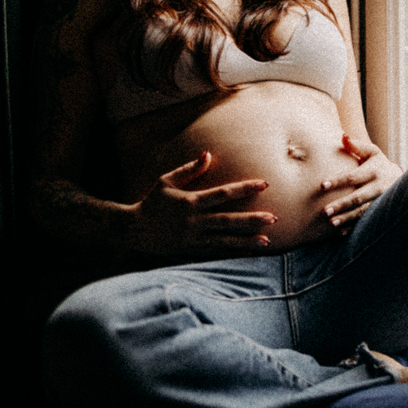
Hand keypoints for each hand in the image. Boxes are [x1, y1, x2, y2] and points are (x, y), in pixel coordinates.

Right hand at [130, 151, 273, 253]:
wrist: (134, 230)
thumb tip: (208, 154)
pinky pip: (217, 252)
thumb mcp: (166, 181)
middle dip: (251, 219)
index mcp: (190, 202)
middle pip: (228, 219)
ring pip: (225, 240)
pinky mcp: (192, 251)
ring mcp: (193, 238)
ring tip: (267, 240)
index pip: (223, 193)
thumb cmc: (152, 202)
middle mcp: (194, 221)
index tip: (264, 184)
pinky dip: (234, 253)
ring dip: (246, 241)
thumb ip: (189, 169)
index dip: (244, 188)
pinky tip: (250, 253)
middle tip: (273, 218)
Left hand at [320, 134, 402, 230]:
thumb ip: (356, 146)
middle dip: (342, 204)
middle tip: (325, 211)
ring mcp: (381, 201)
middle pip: (358, 197)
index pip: (353, 176)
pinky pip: (367, 221)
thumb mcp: (371, 152)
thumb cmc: (378, 164)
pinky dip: (354, 227)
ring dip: (347, 218)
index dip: (337, 181)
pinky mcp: (382, 212)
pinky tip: (341, 233)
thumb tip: (342, 136)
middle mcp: (379, 186)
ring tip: (332, 223)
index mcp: (374, 170)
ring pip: (363, 212)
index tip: (322, 185)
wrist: (404, 180)